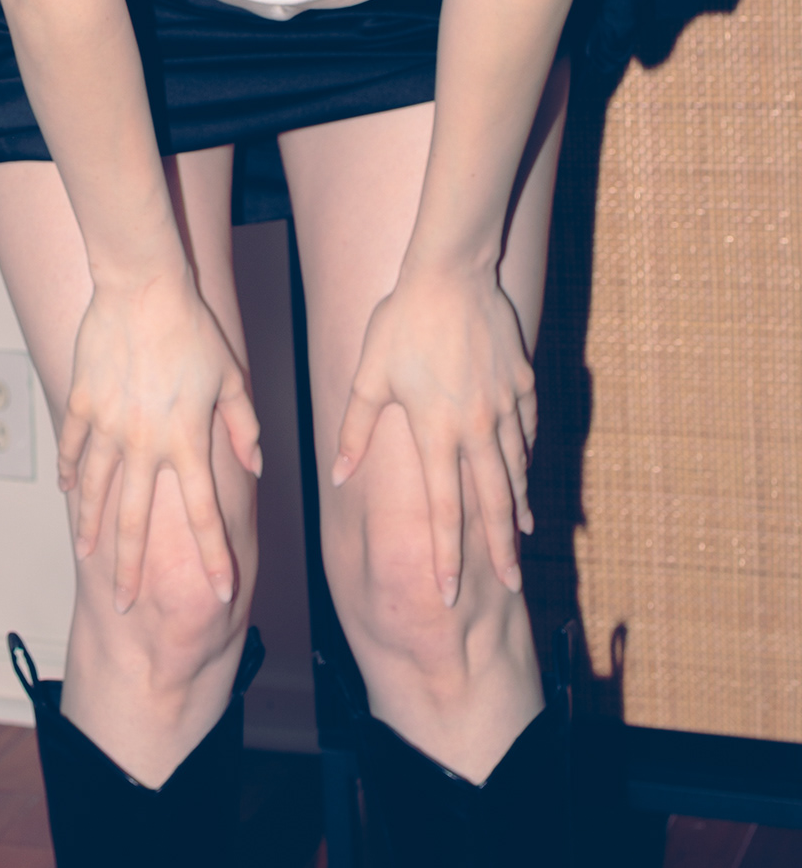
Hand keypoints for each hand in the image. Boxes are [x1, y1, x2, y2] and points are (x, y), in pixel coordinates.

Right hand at [58, 272, 261, 613]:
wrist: (141, 289)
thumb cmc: (192, 329)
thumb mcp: (231, 378)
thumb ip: (243, 428)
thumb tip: (256, 466)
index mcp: (186, 441)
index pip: (204, 515)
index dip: (214, 557)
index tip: (221, 592)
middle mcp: (144, 443)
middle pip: (135, 521)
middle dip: (131, 570)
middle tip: (125, 607)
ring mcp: (107, 426)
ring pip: (93, 491)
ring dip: (90, 529)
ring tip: (85, 556)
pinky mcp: (81, 404)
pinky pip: (72, 448)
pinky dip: (68, 473)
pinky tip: (66, 493)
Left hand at [332, 263, 535, 604]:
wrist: (451, 275)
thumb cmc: (401, 323)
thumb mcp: (368, 376)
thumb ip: (356, 429)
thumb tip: (338, 474)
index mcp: (435, 432)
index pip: (443, 508)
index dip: (446, 554)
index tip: (447, 592)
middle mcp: (476, 427)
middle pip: (494, 502)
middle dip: (500, 549)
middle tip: (511, 585)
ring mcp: (506, 406)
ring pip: (517, 468)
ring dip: (520, 506)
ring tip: (525, 536)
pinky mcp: (523, 384)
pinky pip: (528, 430)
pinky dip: (527, 455)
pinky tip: (526, 469)